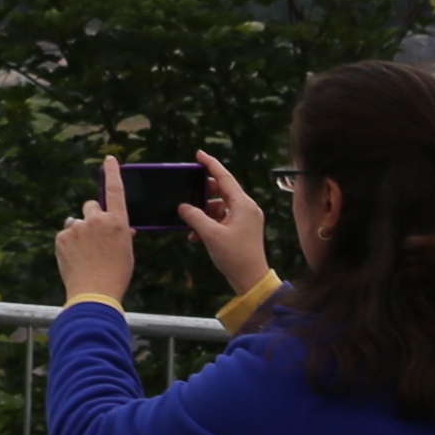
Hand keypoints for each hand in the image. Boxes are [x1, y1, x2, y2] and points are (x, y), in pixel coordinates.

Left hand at [56, 155, 135, 310]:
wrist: (94, 293)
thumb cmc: (116, 275)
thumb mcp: (126, 252)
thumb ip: (122, 235)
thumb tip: (123, 228)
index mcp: (117, 222)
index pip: (115, 190)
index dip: (112, 172)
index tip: (109, 159)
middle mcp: (97, 220)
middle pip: (91, 206)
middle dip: (92, 217)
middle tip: (95, 237)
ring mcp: (78, 227)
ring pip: (77, 221)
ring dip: (80, 231)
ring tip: (85, 254)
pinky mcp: (62, 237)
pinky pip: (66, 234)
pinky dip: (69, 244)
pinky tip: (76, 259)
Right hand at [169, 152, 273, 299]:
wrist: (251, 280)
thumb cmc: (235, 256)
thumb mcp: (211, 235)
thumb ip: (195, 217)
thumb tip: (183, 207)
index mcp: (243, 205)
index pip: (225, 177)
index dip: (211, 164)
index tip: (199, 154)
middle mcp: (247, 208)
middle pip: (223, 190)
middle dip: (203, 192)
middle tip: (188, 191)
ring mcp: (246, 219)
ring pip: (221, 205)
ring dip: (204, 212)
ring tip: (190, 222)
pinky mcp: (243, 229)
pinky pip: (223, 218)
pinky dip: (210, 222)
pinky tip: (196, 235)